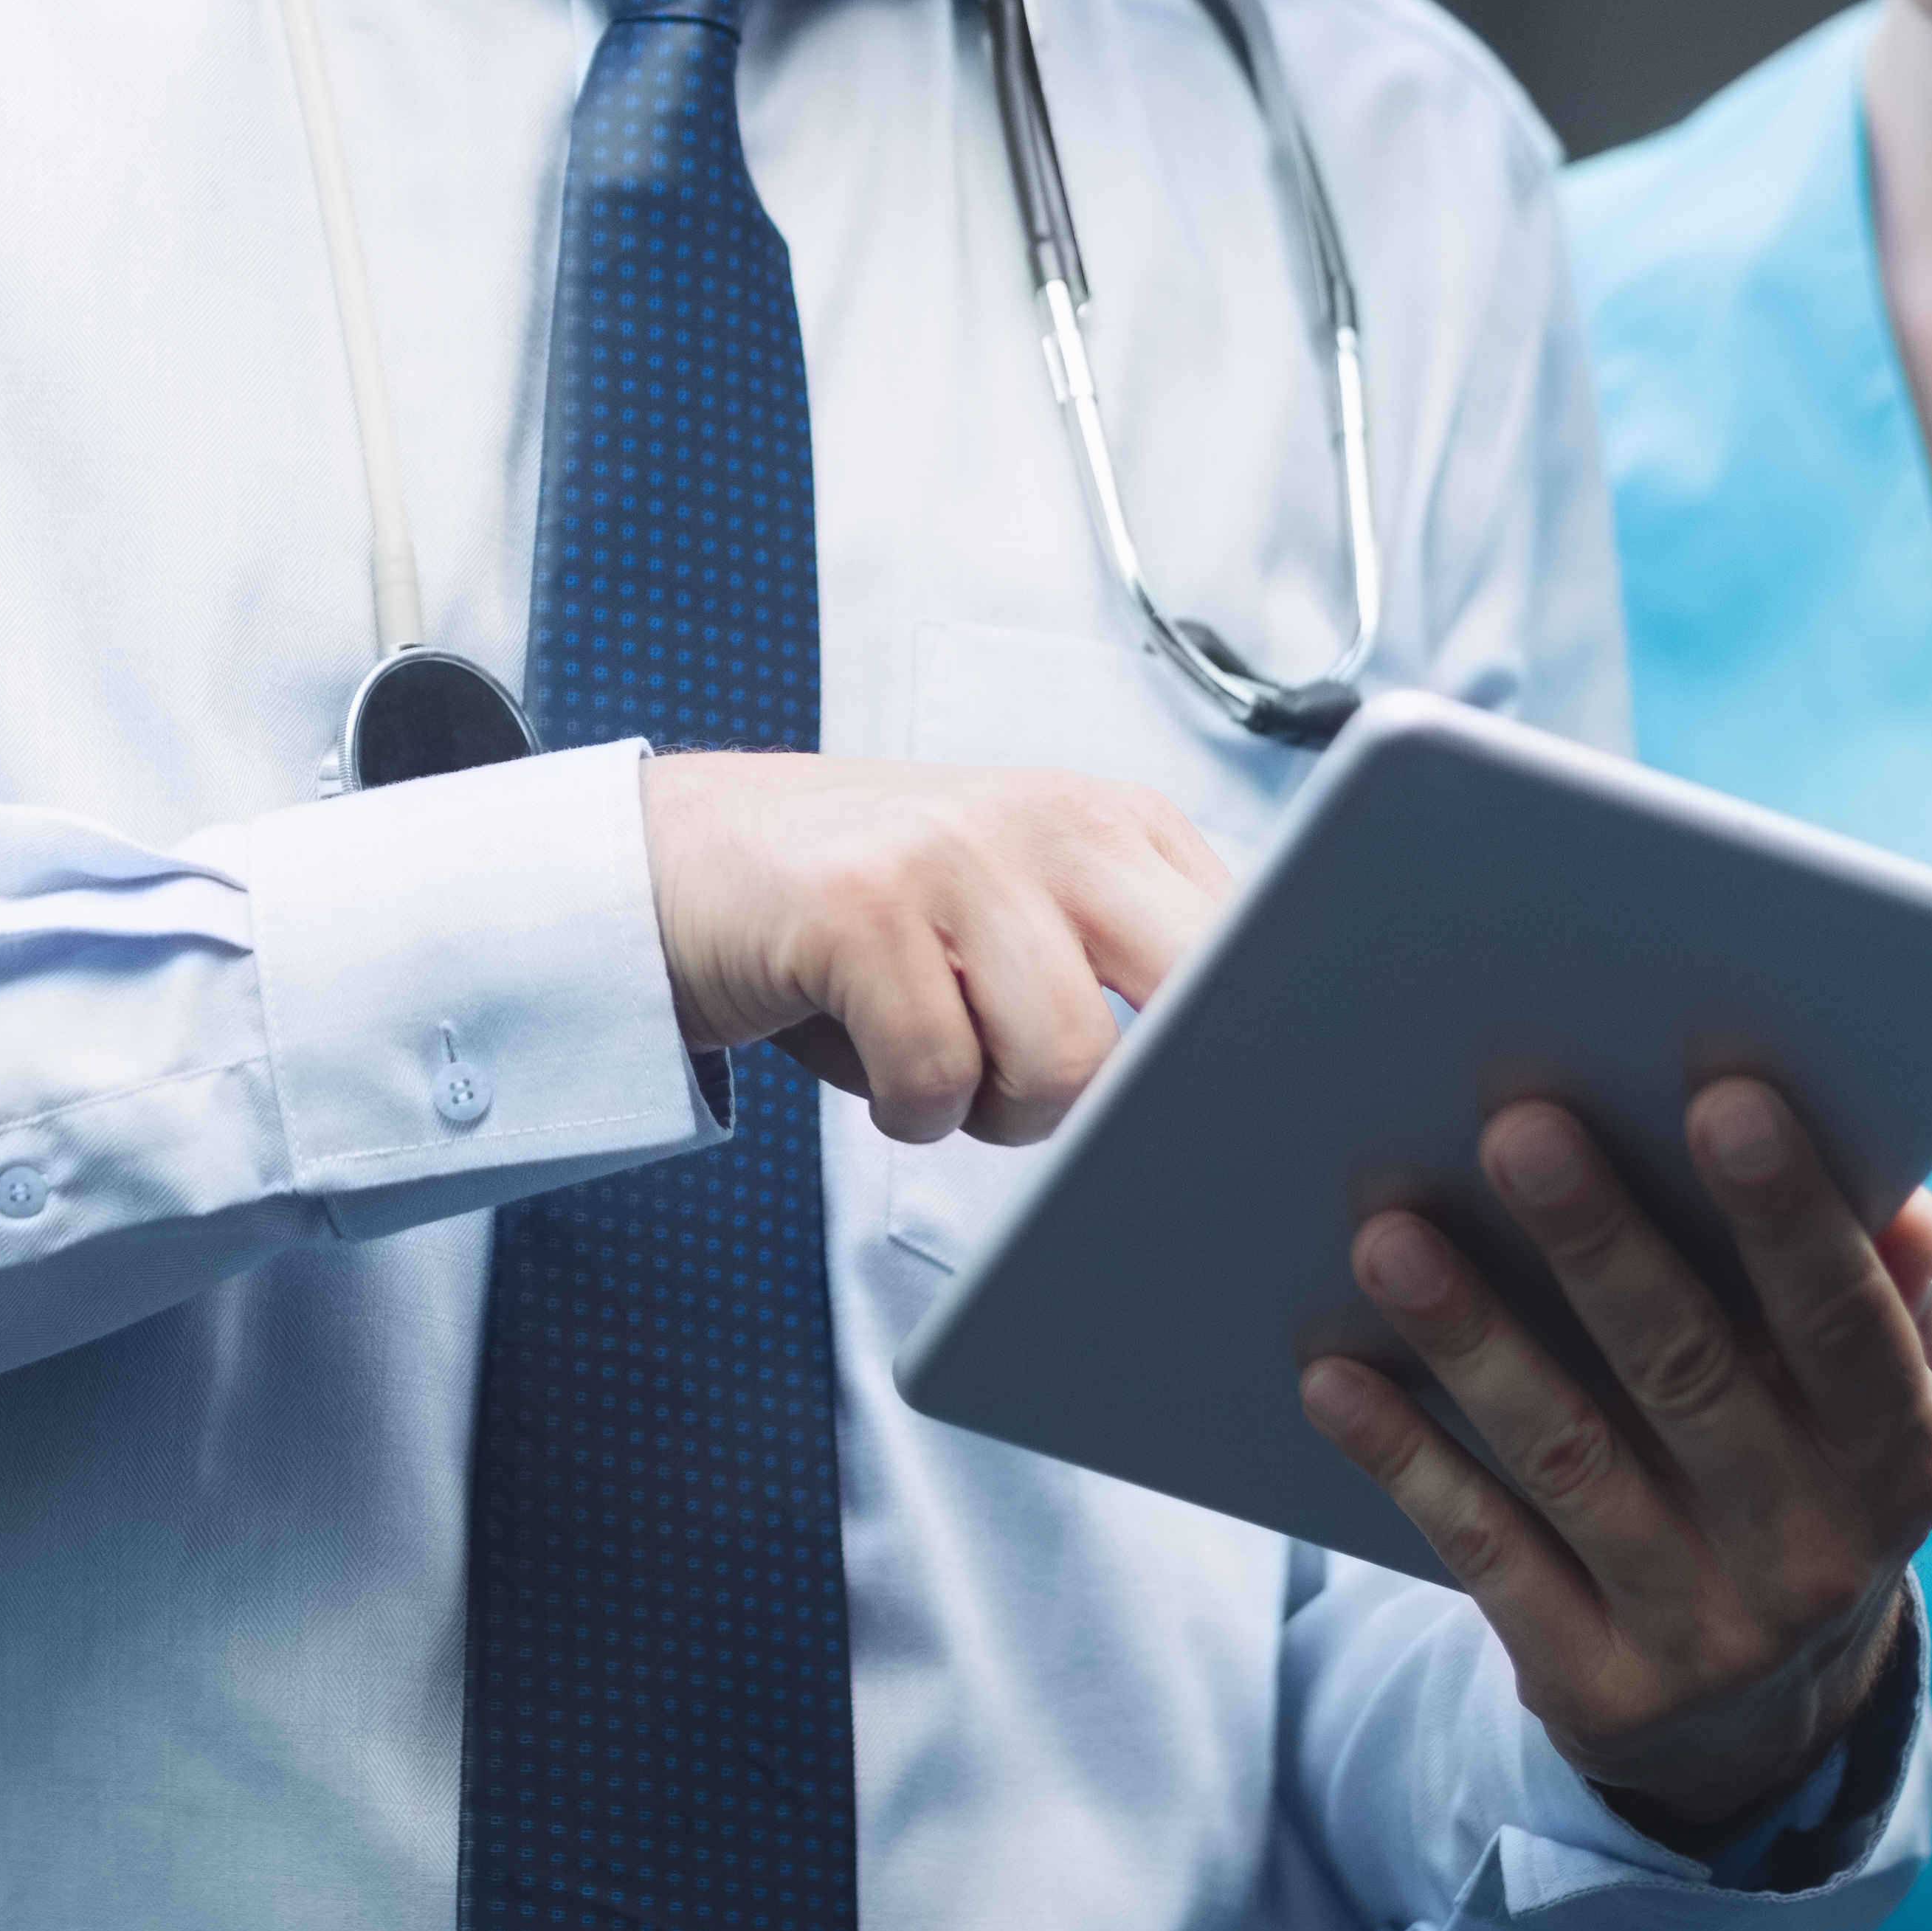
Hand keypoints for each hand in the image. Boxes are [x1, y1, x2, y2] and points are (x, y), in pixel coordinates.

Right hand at [639, 750, 1238, 1143]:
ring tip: (940, 1068)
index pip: (1256, 950)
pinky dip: (904, 1109)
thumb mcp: (1023, 909)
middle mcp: (1051, 818)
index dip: (1248, 1050)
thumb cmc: (868, 916)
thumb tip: (1243, 1087)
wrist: (675, 859)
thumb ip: (1132, 964)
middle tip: (1050, 1099)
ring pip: (1065, 1061)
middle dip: (1133, 1097)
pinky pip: (937, 1078)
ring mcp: (952, 852)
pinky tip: (866, 1058)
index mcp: (1116, 821)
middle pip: (1189, 1010)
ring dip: (995, 1111)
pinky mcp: (859, 905)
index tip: (1222, 1108)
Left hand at [1300, 1079, 1931, 1843]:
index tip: (1722, 1099)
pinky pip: (1483, 1553)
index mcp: (1904, 1460)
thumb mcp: (1881, 1405)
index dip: (1790, 1216)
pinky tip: (1335, 1379)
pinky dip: (1405, 1459)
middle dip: (1602, 1247)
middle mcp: (1815, 1554)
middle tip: (1518, 1133)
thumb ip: (1885, 1294)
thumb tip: (1899, 1199)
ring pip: (1568, 1458)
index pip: (1847, 1324)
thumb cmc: (1805, 1474)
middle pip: (1691, 1376)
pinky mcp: (1593, 1685)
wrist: (1763, 1718)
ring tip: (1390, 1239)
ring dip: (1472, 1341)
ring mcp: (1702, 1632)